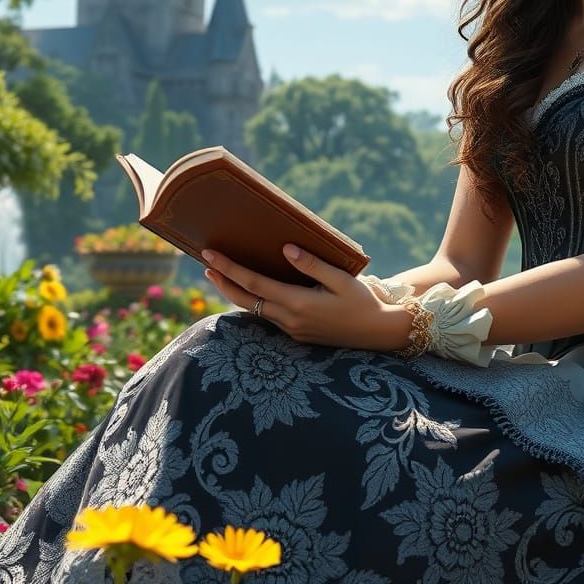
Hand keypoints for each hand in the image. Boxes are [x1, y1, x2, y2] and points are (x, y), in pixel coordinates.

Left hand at [202, 245, 411, 351]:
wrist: (378, 333)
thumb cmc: (363, 301)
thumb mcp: (341, 279)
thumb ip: (312, 264)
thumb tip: (285, 249)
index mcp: (299, 303)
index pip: (254, 284)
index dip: (229, 269)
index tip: (210, 256)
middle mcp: (290, 319)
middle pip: (246, 300)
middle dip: (223, 282)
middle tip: (206, 264)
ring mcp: (292, 330)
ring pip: (254, 310)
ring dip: (235, 292)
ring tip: (220, 275)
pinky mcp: (297, 334)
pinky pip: (268, 316)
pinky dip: (253, 301)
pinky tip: (251, 290)